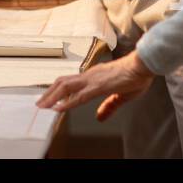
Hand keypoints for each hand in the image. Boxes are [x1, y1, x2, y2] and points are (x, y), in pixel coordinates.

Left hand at [36, 51, 154, 121]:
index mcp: (93, 77)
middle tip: (39, 103)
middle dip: (49, 93)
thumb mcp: (121, 95)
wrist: (144, 65)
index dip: (57, 91)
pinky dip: (67, 102)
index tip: (48, 99)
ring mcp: (92, 79)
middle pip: (62, 83)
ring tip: (43, 106)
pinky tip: (59, 108)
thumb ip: (109, 106)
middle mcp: (89, 75)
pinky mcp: (99, 85)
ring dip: (52, 97)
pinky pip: (79, 95)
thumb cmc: (135, 76)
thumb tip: (100, 117)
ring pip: (66, 87)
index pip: (70, 83)